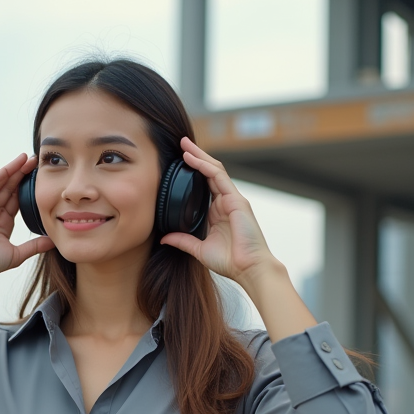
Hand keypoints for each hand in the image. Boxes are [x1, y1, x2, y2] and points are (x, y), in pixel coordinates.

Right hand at [0, 154, 53, 279]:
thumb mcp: (16, 255)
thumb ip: (34, 246)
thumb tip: (54, 242)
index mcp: (3, 223)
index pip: (18, 200)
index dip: (30, 189)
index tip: (43, 179)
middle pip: (11, 189)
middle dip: (23, 174)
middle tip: (37, 161)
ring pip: (2, 183)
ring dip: (14, 170)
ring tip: (28, 159)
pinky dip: (1, 174)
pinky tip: (13, 165)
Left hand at [159, 137, 284, 289]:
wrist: (249, 269)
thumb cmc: (230, 262)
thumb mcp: (199, 249)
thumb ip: (183, 240)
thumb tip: (165, 238)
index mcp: (218, 212)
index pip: (204, 185)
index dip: (193, 172)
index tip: (178, 163)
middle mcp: (226, 202)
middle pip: (209, 172)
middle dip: (196, 157)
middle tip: (180, 144)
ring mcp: (232, 199)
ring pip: (214, 170)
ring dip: (199, 156)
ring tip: (185, 145)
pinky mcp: (237, 200)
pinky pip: (218, 177)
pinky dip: (204, 166)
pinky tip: (192, 159)